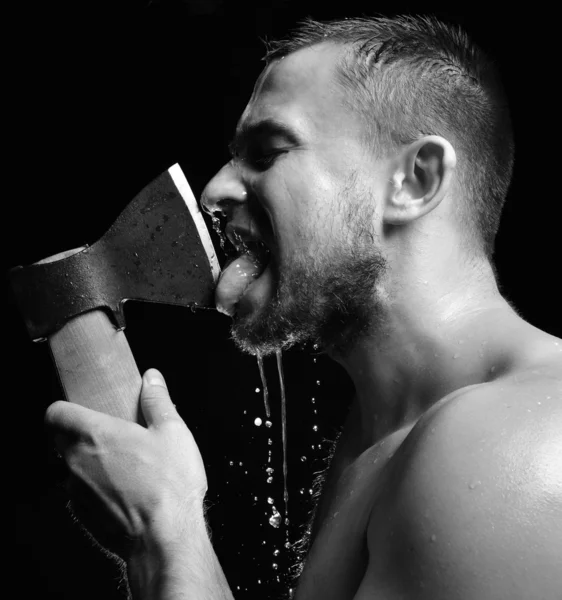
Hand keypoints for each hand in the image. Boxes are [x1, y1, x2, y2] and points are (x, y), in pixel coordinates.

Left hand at [45, 369, 207, 559]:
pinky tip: (128, 490)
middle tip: (116, 432)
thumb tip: (151, 378)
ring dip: (93, 463)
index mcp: (94, 435)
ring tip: (129, 464)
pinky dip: (99, 488)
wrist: (166, 538)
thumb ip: (157, 400)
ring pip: (74, 468)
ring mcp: (78, 492)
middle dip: (84, 434)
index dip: (66, 408)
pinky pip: (84, 493)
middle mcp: (76, 463)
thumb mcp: (172, 430)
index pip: (55, 413)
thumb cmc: (168, 484)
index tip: (84, 407)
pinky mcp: (84, 515)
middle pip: (63, 440)